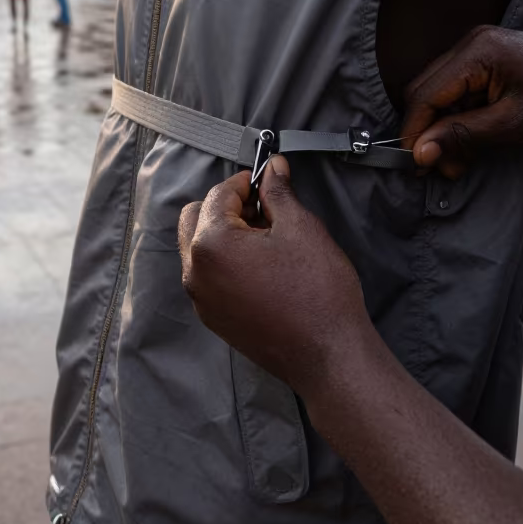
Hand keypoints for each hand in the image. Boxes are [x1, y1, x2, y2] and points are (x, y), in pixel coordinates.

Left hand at [178, 156, 372, 395]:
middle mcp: (194, 272)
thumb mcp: (301, 228)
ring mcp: (201, 299)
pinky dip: (226, 263)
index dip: (246, 182)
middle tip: (265, 211)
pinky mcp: (214, 319)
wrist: (327, 355)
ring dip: (224, 234)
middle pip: (196, 219)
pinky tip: (262, 268)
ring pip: (199, 249)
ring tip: (267, 241)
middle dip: (227, 207)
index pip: (218, 194)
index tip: (269, 182)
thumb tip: (273, 168)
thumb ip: (279, 193)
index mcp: (210, 244)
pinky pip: (208, 278)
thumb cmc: (317, 291)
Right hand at [402, 26, 522, 178]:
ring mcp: (481, 49)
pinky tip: (472, 145)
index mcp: (478, 51)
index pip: (426, 93)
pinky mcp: (489, 61)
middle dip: (429, 133)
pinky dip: (460, 120)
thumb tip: (419, 152)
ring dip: (445, 131)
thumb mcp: (513, 124)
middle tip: (441, 169)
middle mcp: (473, 42)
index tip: (416, 165)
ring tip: (460, 164)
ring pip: (441, 95)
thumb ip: (462, 136)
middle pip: (427, 91)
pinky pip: (460, 92)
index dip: (415, 131)